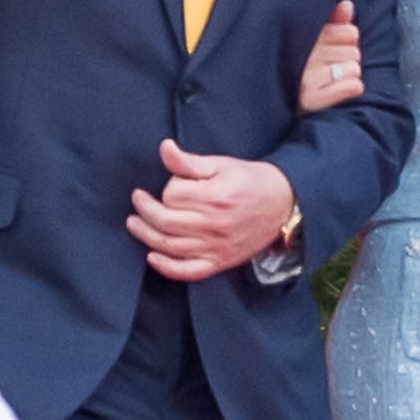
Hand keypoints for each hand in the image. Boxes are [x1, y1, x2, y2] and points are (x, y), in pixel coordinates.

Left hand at [127, 140, 295, 281]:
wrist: (285, 204)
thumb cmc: (252, 181)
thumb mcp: (223, 164)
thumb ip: (190, 161)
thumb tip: (164, 148)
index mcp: (215, 197)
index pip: (172, 195)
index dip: (168, 186)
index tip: (175, 181)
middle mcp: (214, 224)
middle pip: (165, 221)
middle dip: (145, 209)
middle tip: (138, 199)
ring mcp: (216, 247)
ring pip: (170, 246)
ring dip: (146, 235)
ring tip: (134, 224)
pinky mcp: (220, 262)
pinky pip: (189, 271)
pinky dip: (168, 268)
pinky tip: (152, 258)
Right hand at [298, 0, 361, 113]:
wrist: (269, 98)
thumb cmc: (295, 64)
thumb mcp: (309, 37)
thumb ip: (331, 20)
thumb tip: (348, 5)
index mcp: (302, 34)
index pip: (350, 32)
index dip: (346, 41)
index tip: (332, 48)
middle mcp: (303, 54)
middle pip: (354, 52)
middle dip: (346, 58)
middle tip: (329, 66)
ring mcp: (306, 78)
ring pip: (354, 68)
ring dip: (348, 74)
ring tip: (330, 78)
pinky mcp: (311, 99)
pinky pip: (353, 87)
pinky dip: (350, 88)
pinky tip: (336, 89)